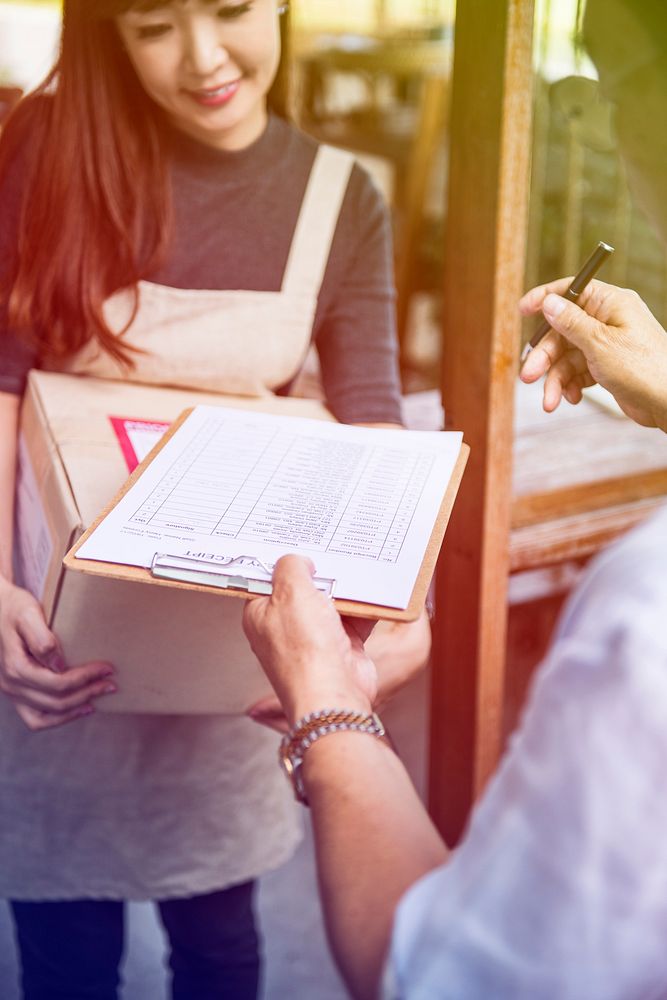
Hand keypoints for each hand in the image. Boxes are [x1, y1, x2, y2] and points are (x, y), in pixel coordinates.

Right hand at [0, 579, 115, 730]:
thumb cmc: (14, 608)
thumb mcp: (27, 614)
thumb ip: (41, 638)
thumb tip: (59, 664)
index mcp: (16, 667)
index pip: (57, 683)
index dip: (85, 678)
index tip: (107, 668)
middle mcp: (11, 684)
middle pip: (55, 702)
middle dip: (87, 693)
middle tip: (110, 683)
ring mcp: (12, 692)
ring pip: (45, 717)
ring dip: (74, 710)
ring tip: (97, 700)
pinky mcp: (16, 693)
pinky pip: (35, 719)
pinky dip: (58, 718)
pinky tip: (78, 708)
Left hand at [243, 555, 376, 728]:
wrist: (336, 693)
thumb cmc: (305, 650)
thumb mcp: (291, 592)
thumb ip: (291, 568)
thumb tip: (297, 560)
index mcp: (261, 615)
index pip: (266, 581)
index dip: (281, 562)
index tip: (296, 543)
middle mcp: (286, 628)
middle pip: (303, 589)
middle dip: (319, 573)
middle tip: (331, 552)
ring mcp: (315, 638)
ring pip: (331, 602)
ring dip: (345, 590)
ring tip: (356, 568)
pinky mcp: (342, 646)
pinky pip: (355, 619)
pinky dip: (365, 608)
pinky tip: (373, 593)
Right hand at [520, 278, 666, 431]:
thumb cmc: (644, 368)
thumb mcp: (600, 343)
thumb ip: (571, 322)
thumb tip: (549, 302)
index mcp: (610, 304)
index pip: (571, 290)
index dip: (545, 299)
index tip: (522, 310)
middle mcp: (608, 321)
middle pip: (562, 331)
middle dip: (545, 357)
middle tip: (528, 376)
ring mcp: (607, 344)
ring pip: (567, 356)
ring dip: (555, 379)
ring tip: (551, 401)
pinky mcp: (607, 366)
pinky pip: (578, 371)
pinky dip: (571, 385)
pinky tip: (571, 398)